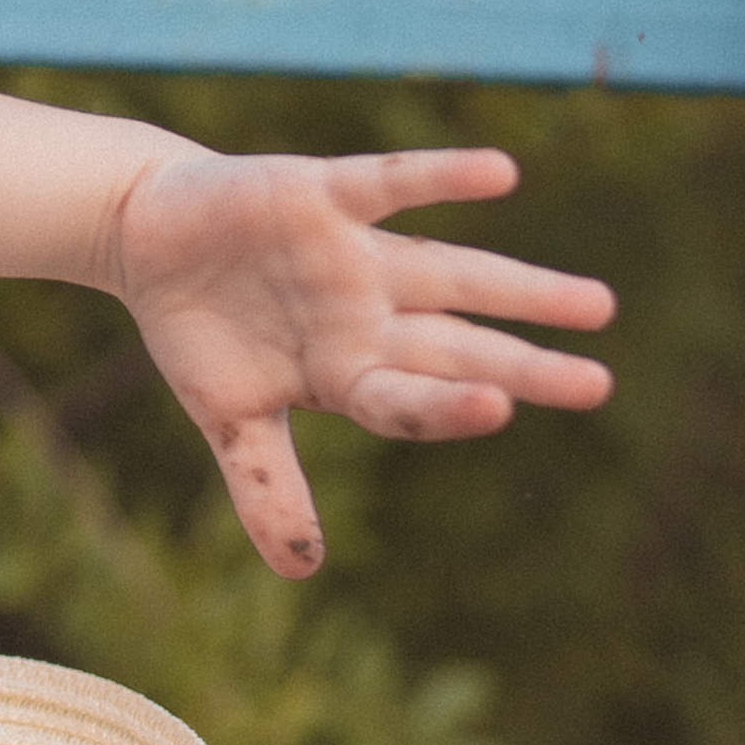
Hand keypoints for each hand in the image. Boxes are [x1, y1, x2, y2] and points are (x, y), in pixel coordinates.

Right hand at [105, 144, 614, 579]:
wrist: (148, 232)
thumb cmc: (200, 329)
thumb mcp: (227, 414)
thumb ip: (266, 485)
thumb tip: (301, 570)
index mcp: (347, 371)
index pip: (412, 400)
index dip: (450, 408)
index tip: (502, 412)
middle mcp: (369, 316)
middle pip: (461, 346)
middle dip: (527, 365)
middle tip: (597, 386)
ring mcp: (355, 255)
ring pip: (454, 273)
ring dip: (522, 290)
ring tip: (597, 308)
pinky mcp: (327, 193)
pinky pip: (394, 185)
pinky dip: (442, 177)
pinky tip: (503, 173)